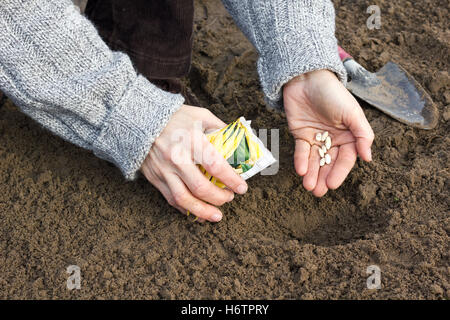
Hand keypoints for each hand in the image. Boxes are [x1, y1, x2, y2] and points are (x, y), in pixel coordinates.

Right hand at [141, 105, 247, 221]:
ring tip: (217, 215)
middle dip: (219, 197)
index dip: (231, 180)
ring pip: (184, 199)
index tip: (242, 187)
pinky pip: (171, 199)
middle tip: (230, 198)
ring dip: (203, 211)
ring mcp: (164, 170)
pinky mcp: (155, 178)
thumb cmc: (175, 117)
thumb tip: (238, 144)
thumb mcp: (201, 116)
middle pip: (200, 187)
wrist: (140, 120)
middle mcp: (177, 157)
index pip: (216, 165)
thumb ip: (220, 129)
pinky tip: (198, 211)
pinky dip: (186, 208)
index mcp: (191, 139)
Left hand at [283, 69, 373, 196]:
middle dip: (324, 177)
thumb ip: (363, 135)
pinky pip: (301, 151)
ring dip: (312, 174)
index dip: (339, 172)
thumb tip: (368, 158)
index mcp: (349, 135)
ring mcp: (316, 138)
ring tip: (309, 187)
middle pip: (329, 163)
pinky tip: (301, 171)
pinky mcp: (300, 134)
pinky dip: (301, 161)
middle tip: (318, 192)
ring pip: (315, 160)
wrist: (307, 78)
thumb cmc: (333, 94)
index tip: (333, 185)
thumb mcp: (353, 113)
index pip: (345, 158)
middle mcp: (333, 139)